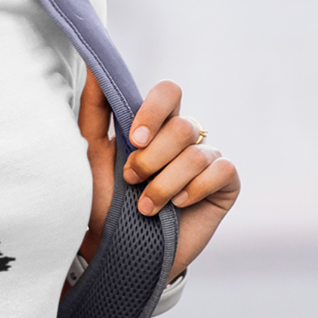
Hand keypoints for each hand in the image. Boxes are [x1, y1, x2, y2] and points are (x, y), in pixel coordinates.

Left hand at [78, 71, 238, 278]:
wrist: (119, 253)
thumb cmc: (102, 202)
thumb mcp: (91, 155)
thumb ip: (96, 109)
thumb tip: (94, 64)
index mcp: (155, 125)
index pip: (169, 92)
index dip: (154, 111)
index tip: (134, 140)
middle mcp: (184, 138)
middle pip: (182, 125)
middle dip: (153, 158)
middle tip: (132, 181)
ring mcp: (206, 160)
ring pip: (196, 153)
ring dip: (165, 183)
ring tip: (147, 207)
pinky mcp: (225, 185)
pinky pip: (221, 170)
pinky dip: (194, 190)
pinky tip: (178, 207)